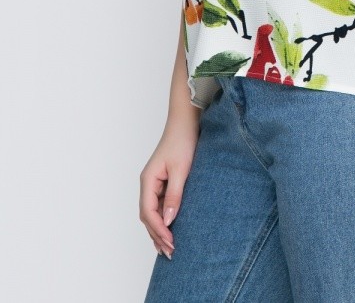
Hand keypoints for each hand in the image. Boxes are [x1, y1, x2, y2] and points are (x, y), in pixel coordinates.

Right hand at [139, 118, 199, 257]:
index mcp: (148, 180)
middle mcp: (148, 183)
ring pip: (153, 212)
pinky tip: (171, 228)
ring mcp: (155, 182)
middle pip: (147, 216)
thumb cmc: (182, 141)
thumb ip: (174, 195)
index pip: (148, 213)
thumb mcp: (181, 169)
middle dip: (157, 235)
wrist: (186, 122)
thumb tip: (169, 220)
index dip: (158, 230)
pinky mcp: (164, 181)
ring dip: (159, 229)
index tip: (170, 243)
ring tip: (168, 248)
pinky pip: (160, 205)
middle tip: (170, 252)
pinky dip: (164, 219)